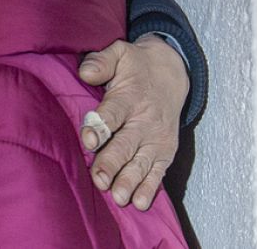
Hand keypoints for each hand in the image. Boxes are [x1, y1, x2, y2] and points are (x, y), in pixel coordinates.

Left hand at [79, 36, 188, 209]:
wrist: (171, 74)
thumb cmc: (135, 66)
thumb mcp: (119, 53)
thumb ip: (101, 61)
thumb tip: (85, 72)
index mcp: (129, 97)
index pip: (113, 113)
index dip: (101, 126)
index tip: (90, 139)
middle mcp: (145, 120)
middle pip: (126, 144)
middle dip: (112, 163)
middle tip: (99, 180)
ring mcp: (157, 138)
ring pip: (141, 163)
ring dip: (129, 181)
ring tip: (118, 197)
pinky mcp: (165, 151)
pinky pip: (158, 171)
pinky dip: (150, 188)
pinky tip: (141, 203)